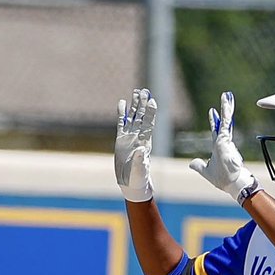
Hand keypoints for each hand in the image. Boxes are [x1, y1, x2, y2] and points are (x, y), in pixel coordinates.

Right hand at [115, 88, 155, 202]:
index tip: (153, 101)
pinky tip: (122, 103)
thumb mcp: (139, 171)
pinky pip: (122, 122)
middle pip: (141, 117)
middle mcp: (138, 137)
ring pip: (132, 117)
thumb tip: (140, 151)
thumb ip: (140, 161)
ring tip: (137, 92)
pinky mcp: (121, 139)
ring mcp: (129, 137)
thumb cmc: (138, 179)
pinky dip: (122, 112)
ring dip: (135, 105)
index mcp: (144, 143)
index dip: (150, 113)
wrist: (131, 183)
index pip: (148, 124)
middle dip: (143, 104)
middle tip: (145, 91)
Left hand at [189, 92, 260, 204]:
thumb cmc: (222, 179)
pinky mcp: (227, 139)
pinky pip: (226, 123)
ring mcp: (226, 140)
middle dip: (224, 111)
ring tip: (227, 95)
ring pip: (226, 120)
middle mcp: (224, 142)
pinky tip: (227, 102)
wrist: (231, 183)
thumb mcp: (206, 171)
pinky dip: (226, 112)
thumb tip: (191, 164)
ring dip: (226, 107)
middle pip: (224, 122)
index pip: (216, 131)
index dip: (215, 121)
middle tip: (225, 98)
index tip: (213, 111)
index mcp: (219, 148)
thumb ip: (199, 166)